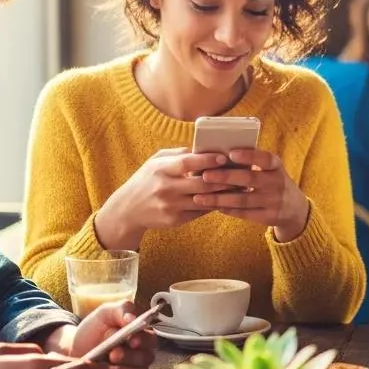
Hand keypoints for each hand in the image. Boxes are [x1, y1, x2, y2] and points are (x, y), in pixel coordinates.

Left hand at [47, 303, 156, 368]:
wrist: (75, 348)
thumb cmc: (95, 329)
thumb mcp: (106, 312)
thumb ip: (121, 309)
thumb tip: (132, 318)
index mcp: (140, 334)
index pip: (150, 338)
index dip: (143, 339)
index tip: (131, 338)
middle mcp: (140, 353)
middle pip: (147, 357)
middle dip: (132, 355)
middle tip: (115, 352)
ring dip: (126, 368)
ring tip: (109, 362)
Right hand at [94, 148, 228, 248]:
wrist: (127, 210)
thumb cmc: (146, 180)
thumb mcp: (155, 162)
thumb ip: (178, 154)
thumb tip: (204, 148)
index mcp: (160, 169)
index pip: (187, 163)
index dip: (207, 160)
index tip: (224, 157)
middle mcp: (165, 188)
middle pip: (201, 184)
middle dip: (224, 179)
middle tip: (241, 173)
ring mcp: (171, 206)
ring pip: (204, 200)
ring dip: (224, 194)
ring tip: (241, 187)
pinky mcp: (175, 220)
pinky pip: (200, 211)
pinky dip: (215, 204)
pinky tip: (227, 199)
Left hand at [194, 148, 309, 241]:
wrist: (295, 208)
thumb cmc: (273, 182)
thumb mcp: (271, 170)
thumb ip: (253, 163)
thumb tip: (220, 155)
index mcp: (276, 166)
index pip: (265, 158)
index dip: (249, 156)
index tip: (230, 153)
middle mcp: (277, 182)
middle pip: (249, 178)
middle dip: (225, 177)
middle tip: (205, 175)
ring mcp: (274, 201)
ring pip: (243, 200)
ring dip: (219, 198)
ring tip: (200, 197)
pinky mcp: (269, 217)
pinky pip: (244, 214)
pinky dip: (227, 210)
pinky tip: (213, 206)